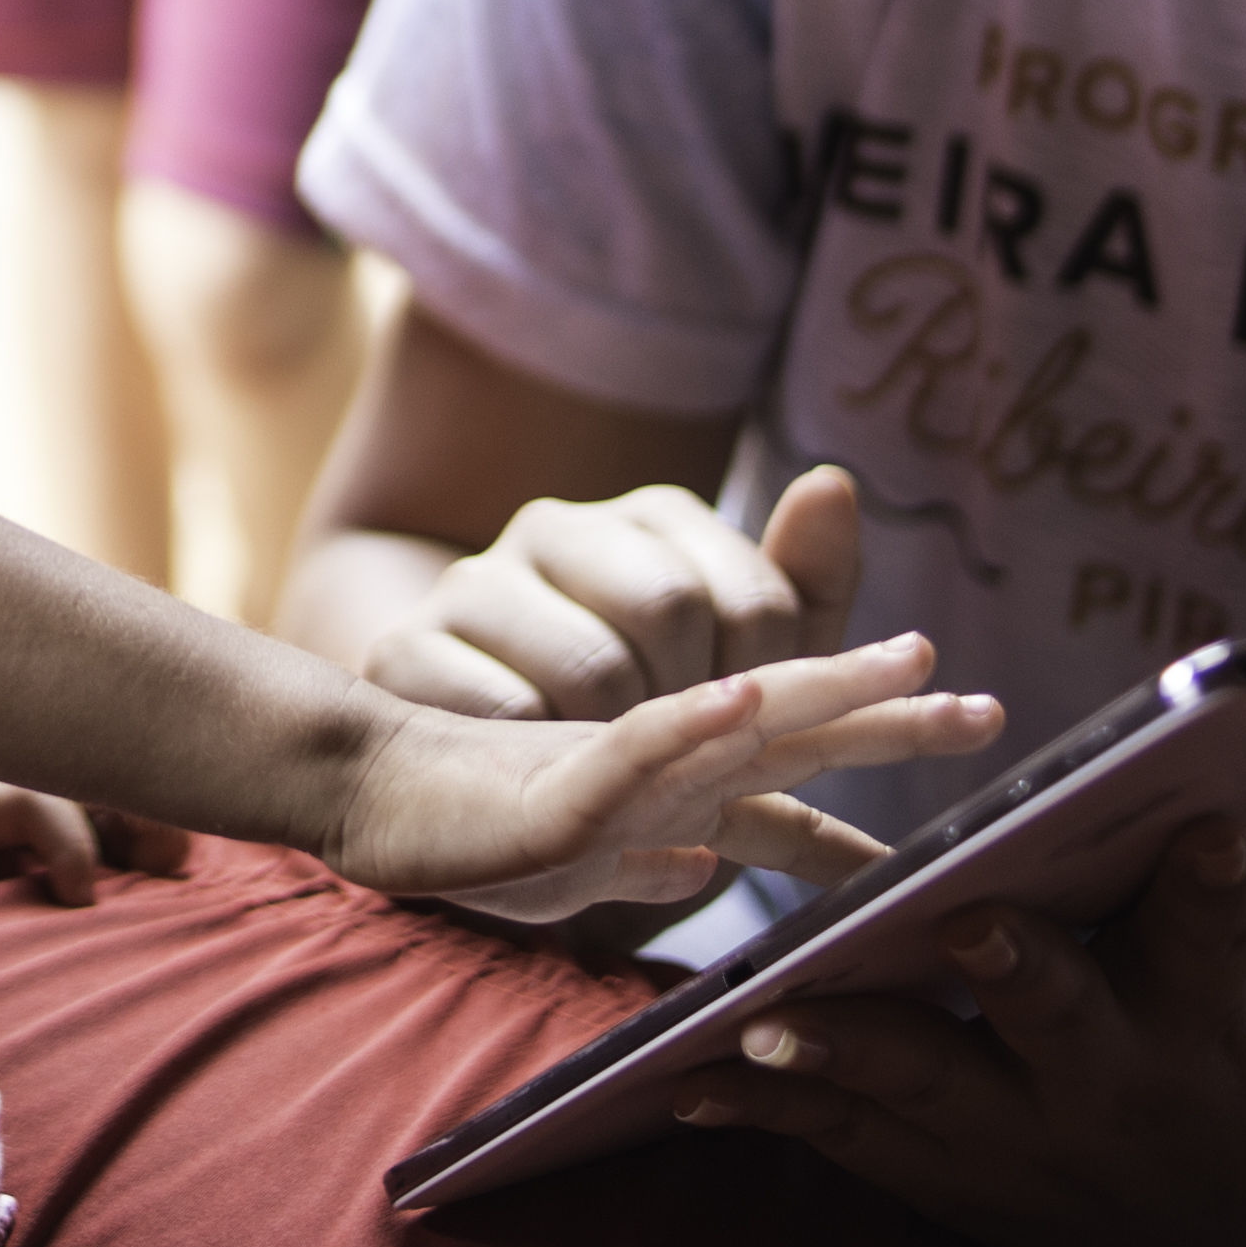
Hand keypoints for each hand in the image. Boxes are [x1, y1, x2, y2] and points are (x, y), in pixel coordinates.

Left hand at [0, 729, 188, 905]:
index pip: (30, 801)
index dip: (65, 839)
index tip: (80, 894)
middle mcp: (12, 778)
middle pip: (90, 779)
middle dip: (138, 813)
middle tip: (173, 862)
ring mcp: (34, 779)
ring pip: (108, 781)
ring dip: (149, 811)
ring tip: (184, 855)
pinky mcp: (45, 789)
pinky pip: (107, 790)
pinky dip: (145, 811)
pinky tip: (178, 848)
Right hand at [320, 634, 994, 923]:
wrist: (366, 788)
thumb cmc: (477, 815)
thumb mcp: (589, 851)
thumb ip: (650, 855)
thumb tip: (706, 866)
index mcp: (682, 776)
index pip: (798, 762)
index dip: (883, 747)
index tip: (976, 731)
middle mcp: (661, 751)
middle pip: (795, 715)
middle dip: (893, 708)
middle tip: (987, 701)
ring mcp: (609, 759)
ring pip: (734, 712)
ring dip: (823, 692)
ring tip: (911, 667)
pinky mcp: (550, 785)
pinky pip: (630, 747)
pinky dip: (691, 727)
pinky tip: (745, 703)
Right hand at [368, 464, 863, 719]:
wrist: (449, 760)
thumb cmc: (627, 717)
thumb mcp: (736, 672)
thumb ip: (806, 586)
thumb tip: (836, 479)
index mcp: (650, 520)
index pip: (757, 596)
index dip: (776, 691)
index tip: (753, 741)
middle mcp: (560, 527)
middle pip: (674, 610)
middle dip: (693, 711)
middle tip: (685, 767)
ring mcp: (479, 582)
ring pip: (596, 666)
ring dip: (617, 742)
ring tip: (607, 767)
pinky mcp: (409, 648)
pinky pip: (508, 708)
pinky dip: (546, 759)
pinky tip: (542, 765)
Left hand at [657, 719, 1245, 1246]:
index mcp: (1227, 1004)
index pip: (1228, 933)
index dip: (1216, 887)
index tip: (1203, 828)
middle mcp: (1124, 1079)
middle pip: (1061, 1019)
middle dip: (1012, 975)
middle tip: (954, 919)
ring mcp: (1026, 1143)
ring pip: (926, 1090)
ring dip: (845, 1054)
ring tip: (762, 1011)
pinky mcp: (943, 1178)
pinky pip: (840, 1144)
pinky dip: (761, 1113)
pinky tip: (671, 1078)